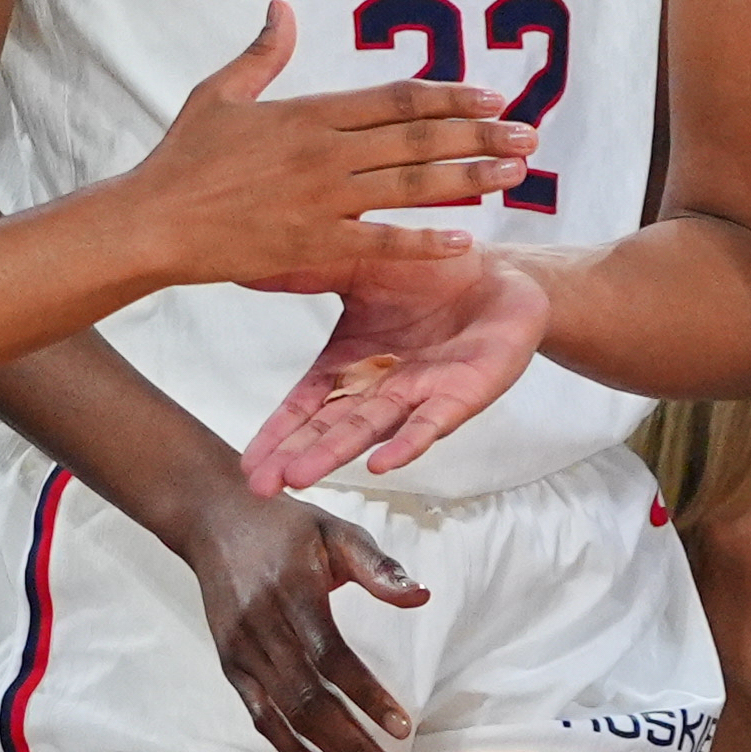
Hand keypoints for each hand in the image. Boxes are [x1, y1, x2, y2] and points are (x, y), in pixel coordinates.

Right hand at [118, 3, 533, 292]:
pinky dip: (425, 241)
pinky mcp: (312, 244)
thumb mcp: (220, 93)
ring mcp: (322, 201)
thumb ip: (262, 53)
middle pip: (417, 139)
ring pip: (411, 186)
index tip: (491, 96)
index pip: (395, 100)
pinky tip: (466, 238)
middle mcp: (324, 154)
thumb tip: (282, 6)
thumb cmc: (183, 158)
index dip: (448, 97)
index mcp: (309, 114)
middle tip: (530, 134)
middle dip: (479, 134)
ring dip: (470, 178)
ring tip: (515, 173)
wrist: (151, 222)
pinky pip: (381, 242)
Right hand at [177, 485, 427, 751]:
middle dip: (355, 747)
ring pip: (288, 717)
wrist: (213, 519)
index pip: (332, 657)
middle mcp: (262, 628)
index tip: (402, 728)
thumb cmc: (286, 526)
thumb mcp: (334, 531)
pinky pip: (261, 717)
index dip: (365, 695)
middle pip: (310, 701)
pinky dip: (291, 750)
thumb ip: (377, 566)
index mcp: (292, 593)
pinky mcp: (231, 666)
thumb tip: (420, 596)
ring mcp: (242, 652)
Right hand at [240, 248, 550, 493]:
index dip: (278, 433)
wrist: (502, 275)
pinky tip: (383, 464)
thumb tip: (247, 265)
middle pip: (331, 426)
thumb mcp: (359, 265)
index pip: (307, 404)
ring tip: (300, 478)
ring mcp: (418, 395)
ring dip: (336, 454)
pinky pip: (431, 422)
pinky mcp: (460, 395)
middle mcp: (380, 388)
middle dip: (297, 456)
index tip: (249, 464)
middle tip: (263, 486)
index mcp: (352, 362)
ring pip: (371, 428)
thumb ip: (310, 271)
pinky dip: (408, 443)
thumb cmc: (430, 275)